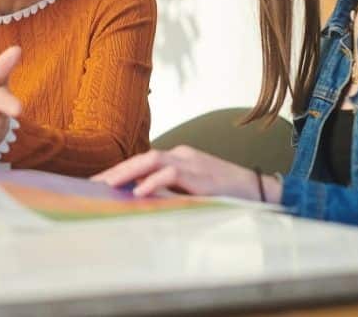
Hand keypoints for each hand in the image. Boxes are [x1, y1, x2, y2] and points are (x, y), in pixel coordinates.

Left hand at [91, 146, 281, 201]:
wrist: (262, 191)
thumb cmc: (229, 194)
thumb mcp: (196, 190)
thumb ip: (173, 191)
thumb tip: (144, 200)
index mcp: (181, 158)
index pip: (144, 161)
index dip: (121, 171)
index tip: (100, 183)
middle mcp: (183, 156)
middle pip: (143, 157)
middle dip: (117, 170)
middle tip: (95, 184)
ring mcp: (193, 163)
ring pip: (153, 160)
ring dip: (128, 172)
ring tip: (109, 185)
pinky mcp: (201, 176)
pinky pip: (172, 174)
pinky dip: (153, 181)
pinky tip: (138, 192)